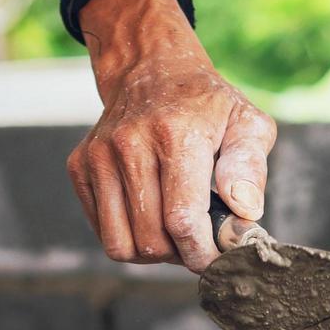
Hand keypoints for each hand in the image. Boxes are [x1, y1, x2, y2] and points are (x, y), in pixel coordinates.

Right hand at [69, 0, 274, 271]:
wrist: (151, 70)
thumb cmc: (207, 107)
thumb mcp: (247, 124)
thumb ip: (250, 168)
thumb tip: (246, 213)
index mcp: (176, 134)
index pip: (182, 220)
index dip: (201, 253)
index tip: (216, 259)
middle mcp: (129, 144)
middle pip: (151, 240)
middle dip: (180, 254)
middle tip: (198, 240)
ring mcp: (99, 155)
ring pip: (121, 245)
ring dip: (152, 252)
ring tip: (174, 233)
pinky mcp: (80, 166)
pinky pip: (103, 232)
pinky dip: (129, 236)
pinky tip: (150, 214)